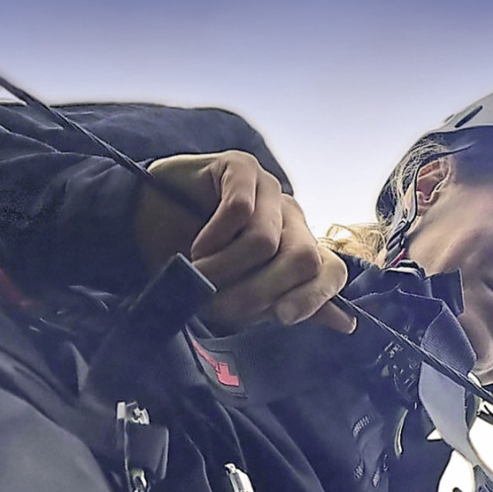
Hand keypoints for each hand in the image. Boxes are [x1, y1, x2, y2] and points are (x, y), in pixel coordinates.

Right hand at [135, 150, 355, 333]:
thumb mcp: (242, 295)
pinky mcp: (242, 167)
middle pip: (302, 259)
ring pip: (266, 241)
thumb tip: (347, 324)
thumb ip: (289, 305)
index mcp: (299, 248)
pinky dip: (214, 238)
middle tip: (220, 305)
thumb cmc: (196, 261)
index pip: (332, 271)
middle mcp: (292, 217)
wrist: (145, 225)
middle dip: (258, 291)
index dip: (314, 298)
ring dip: (225, 268)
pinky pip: (241, 210)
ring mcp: (269, 189)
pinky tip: (196, 245)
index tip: (280, 318)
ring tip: (200, 271)